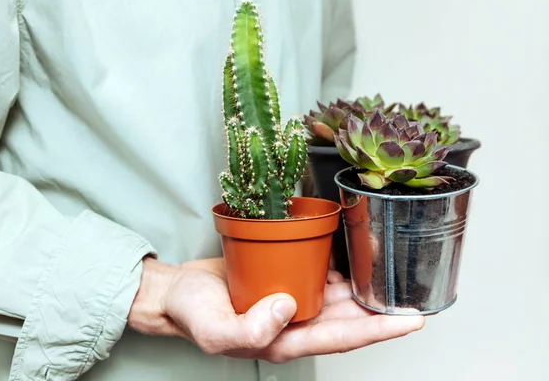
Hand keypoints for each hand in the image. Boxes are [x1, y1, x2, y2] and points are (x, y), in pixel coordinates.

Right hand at [128, 257, 424, 362]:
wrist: (179, 292)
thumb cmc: (194, 314)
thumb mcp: (216, 331)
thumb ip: (250, 329)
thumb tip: (287, 307)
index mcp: (287, 340)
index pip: (343, 338)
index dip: (379, 330)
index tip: (412, 321)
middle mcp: (296, 321)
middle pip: (351, 316)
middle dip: (383, 308)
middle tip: (414, 292)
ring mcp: (292, 300)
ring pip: (340, 294)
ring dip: (366, 286)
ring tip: (393, 270)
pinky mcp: (285, 278)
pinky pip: (319, 273)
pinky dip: (339, 266)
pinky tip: (353, 254)